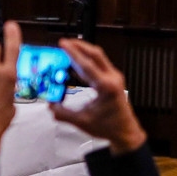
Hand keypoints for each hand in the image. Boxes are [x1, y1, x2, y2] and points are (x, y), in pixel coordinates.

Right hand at [49, 38, 146, 153]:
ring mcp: (114, 78)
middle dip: (79, 45)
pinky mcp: (113, 80)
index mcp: (106, 87)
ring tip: (69, 50)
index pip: (86, 65)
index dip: (73, 53)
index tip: (64, 44)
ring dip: (84, 52)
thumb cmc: (110, 127)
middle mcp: (112, 79)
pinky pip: (99, 65)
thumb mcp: (82, 121)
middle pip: (95, 54)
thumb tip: (51, 106)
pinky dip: (87, 61)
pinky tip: (77, 64)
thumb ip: (63, 113)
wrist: (125, 132)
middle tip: (65, 42)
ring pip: (98, 58)